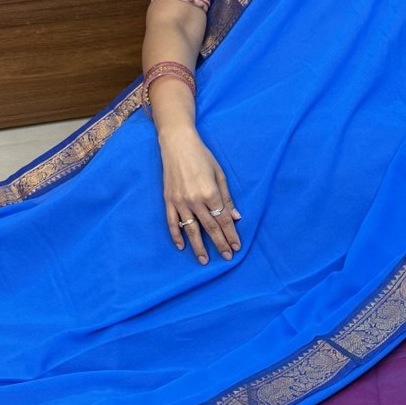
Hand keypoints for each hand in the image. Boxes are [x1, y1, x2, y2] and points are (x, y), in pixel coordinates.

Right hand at [158, 126, 240, 264]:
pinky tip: (181, 246)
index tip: (236, 247)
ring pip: (191, 229)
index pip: (223, 220)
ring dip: (198, 246)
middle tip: (227, 257)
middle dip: (220, 243)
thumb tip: (236, 217)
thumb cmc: (202, 156)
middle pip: (210, 228)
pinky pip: (172, 222)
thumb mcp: (219, 174)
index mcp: (210, 193)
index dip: (231, 234)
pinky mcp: (168, 200)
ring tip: (204, 260)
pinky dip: (176, 235)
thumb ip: (227, 197)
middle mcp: (195, 200)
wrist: (177, 144)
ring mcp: (180, 202)